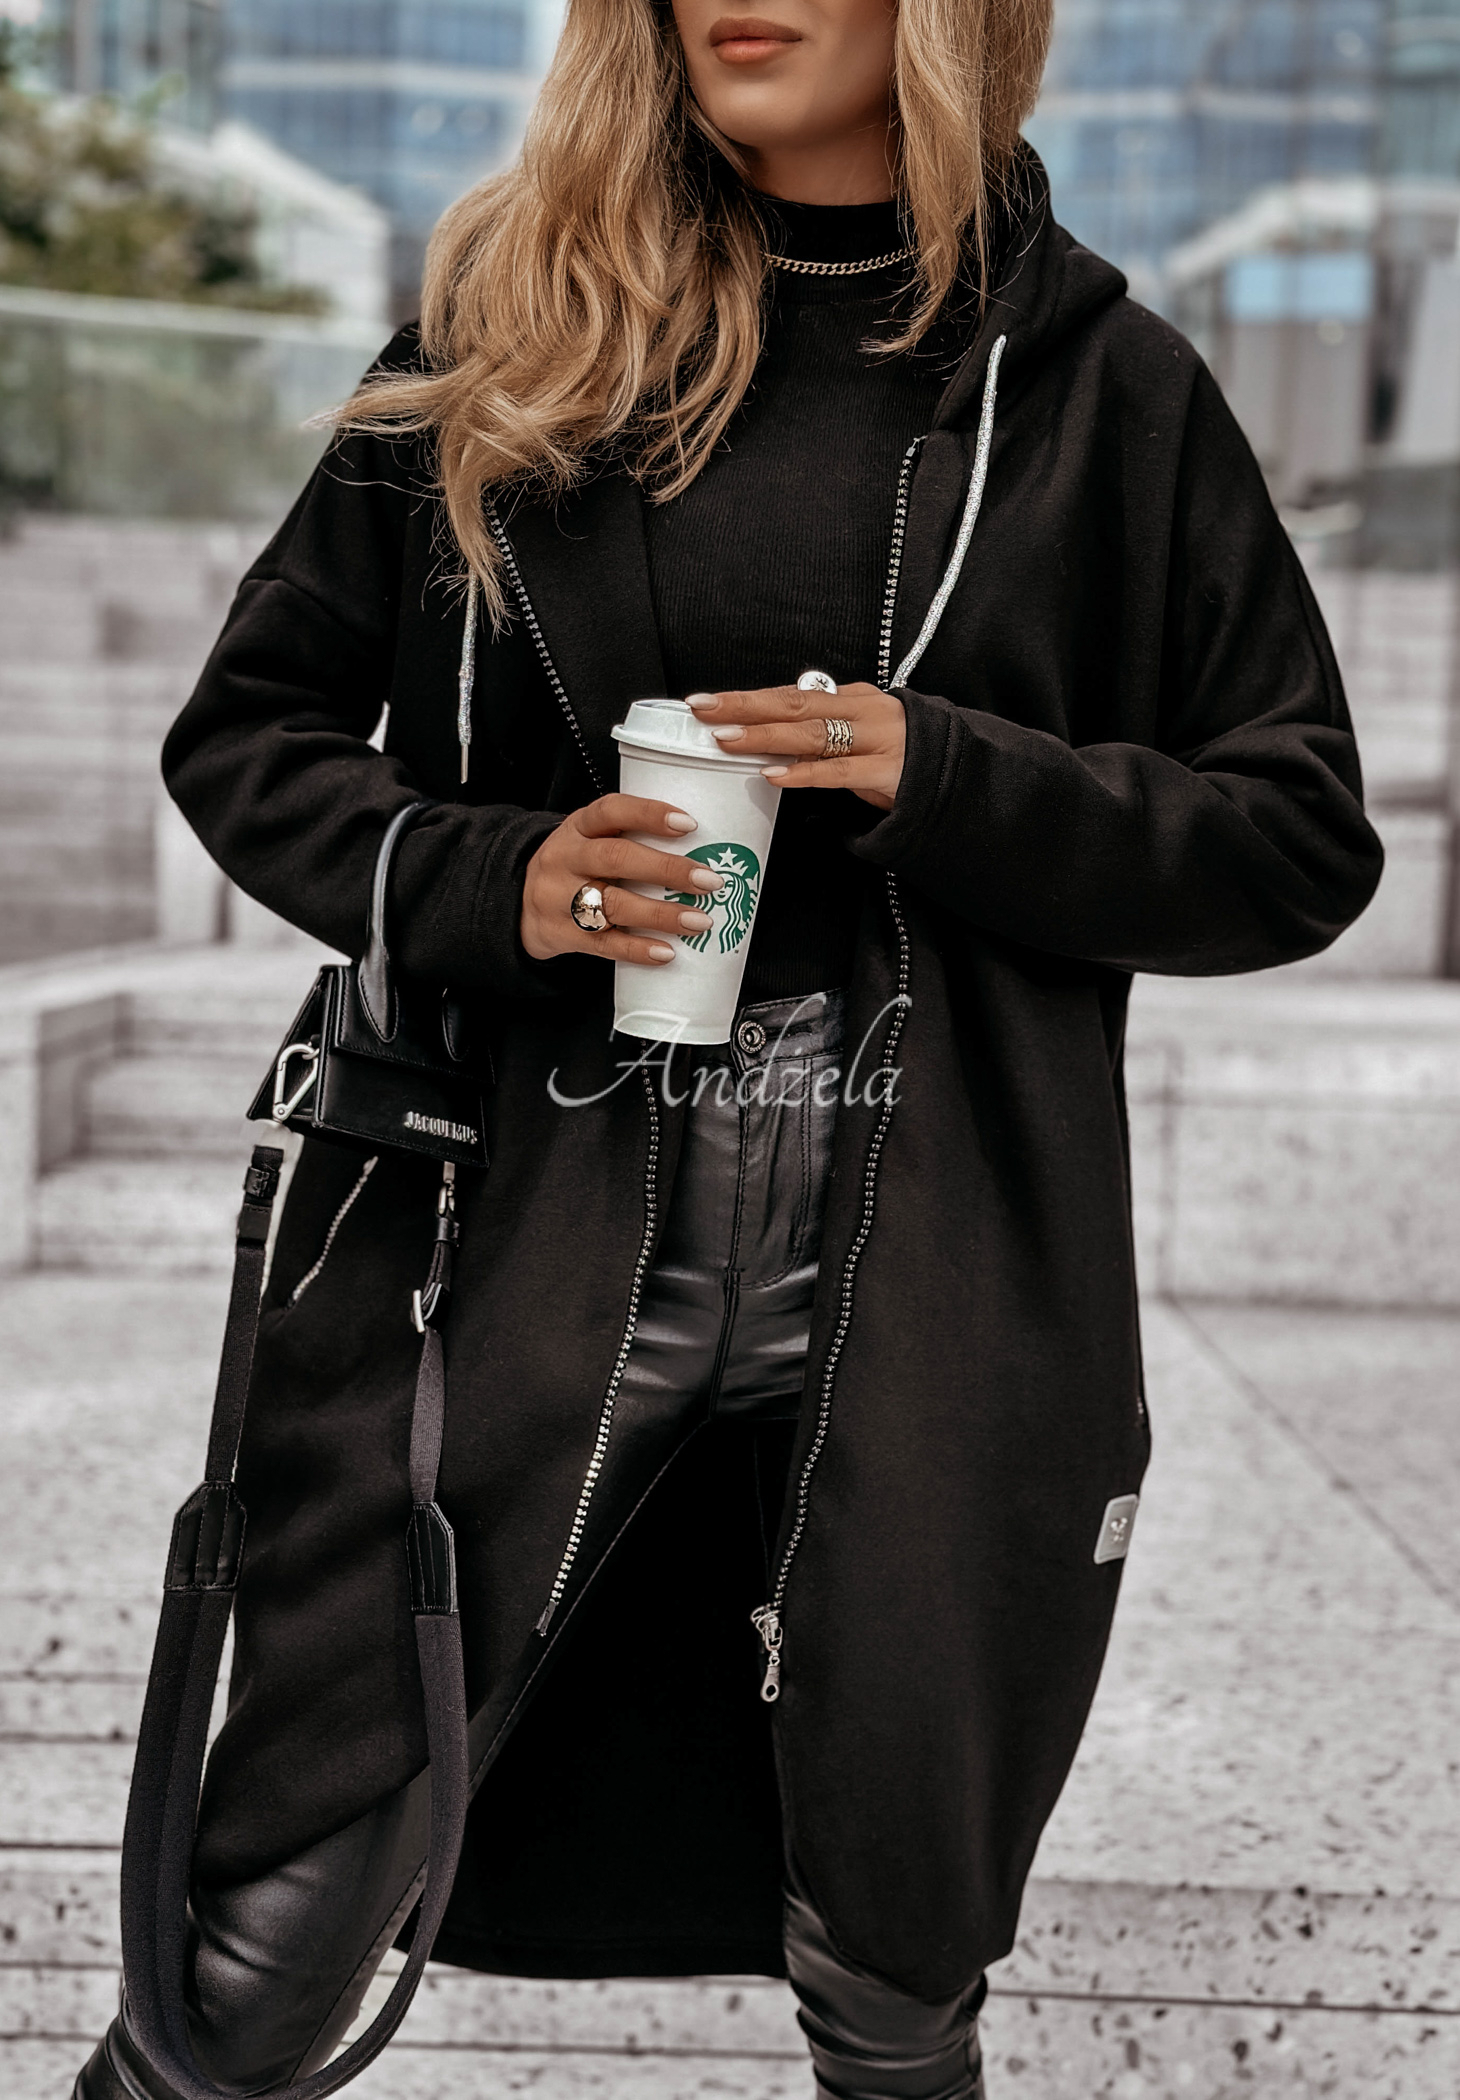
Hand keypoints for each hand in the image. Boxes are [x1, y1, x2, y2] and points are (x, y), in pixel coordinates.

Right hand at [520, 794, 726, 964]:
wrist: (515, 902)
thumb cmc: (572, 867)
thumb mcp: (588, 840)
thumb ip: (628, 838)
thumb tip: (701, 848)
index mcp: (577, 827)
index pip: (610, 811)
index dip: (649, 814)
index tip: (688, 824)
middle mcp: (565, 858)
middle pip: (615, 859)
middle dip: (666, 869)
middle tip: (708, 880)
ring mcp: (558, 898)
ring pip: (612, 904)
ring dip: (660, 914)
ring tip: (699, 921)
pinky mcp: (560, 934)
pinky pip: (603, 944)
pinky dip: (637, 949)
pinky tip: (666, 952)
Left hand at [686, 683, 905, 810]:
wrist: (961, 776)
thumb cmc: (904, 758)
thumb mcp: (863, 735)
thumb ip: (825, 732)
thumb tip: (774, 733)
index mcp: (854, 699)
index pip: (792, 694)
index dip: (747, 698)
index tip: (708, 701)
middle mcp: (864, 711)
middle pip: (794, 702)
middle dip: (745, 705)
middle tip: (705, 709)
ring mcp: (877, 739)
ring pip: (812, 733)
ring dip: (766, 735)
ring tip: (728, 739)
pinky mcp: (888, 772)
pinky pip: (839, 771)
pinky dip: (804, 773)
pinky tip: (775, 774)